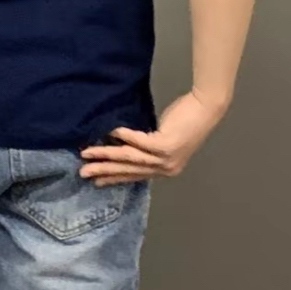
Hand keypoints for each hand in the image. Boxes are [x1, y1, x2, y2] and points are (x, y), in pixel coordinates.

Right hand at [79, 92, 228, 184]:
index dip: (114, 177)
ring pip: (130, 158)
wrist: (206, 108)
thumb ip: (147, 147)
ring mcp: (166, 158)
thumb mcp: (164, 139)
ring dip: (107, 155)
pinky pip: (139, 142)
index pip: (135, 176)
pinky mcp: (166, 145)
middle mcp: (166, 168)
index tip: (96, 181)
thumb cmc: (186, 120)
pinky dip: (124, 136)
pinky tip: (112, 131)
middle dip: (104, 170)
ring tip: (89, 152)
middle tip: (84, 172)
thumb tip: (121, 144)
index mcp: (165, 170)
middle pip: (129, 170)